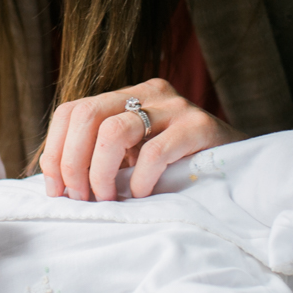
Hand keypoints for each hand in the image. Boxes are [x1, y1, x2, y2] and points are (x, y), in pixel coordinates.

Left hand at [39, 78, 245, 201]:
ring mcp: (174, 106)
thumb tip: (53, 183)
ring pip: (114, 130)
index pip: (72, 110)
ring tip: (108, 198)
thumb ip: (99, 157)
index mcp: (126, 96)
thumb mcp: (133, 157)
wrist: (239, 168)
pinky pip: (154, 150)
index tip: (56, 190)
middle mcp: (148, 93)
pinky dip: (139, 179)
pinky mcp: (199, 126)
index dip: (55, 151)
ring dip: (100, 172)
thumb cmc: (178, 168)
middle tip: (81, 198)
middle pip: (87, 115)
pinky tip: (140, 194)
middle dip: (73, 163)